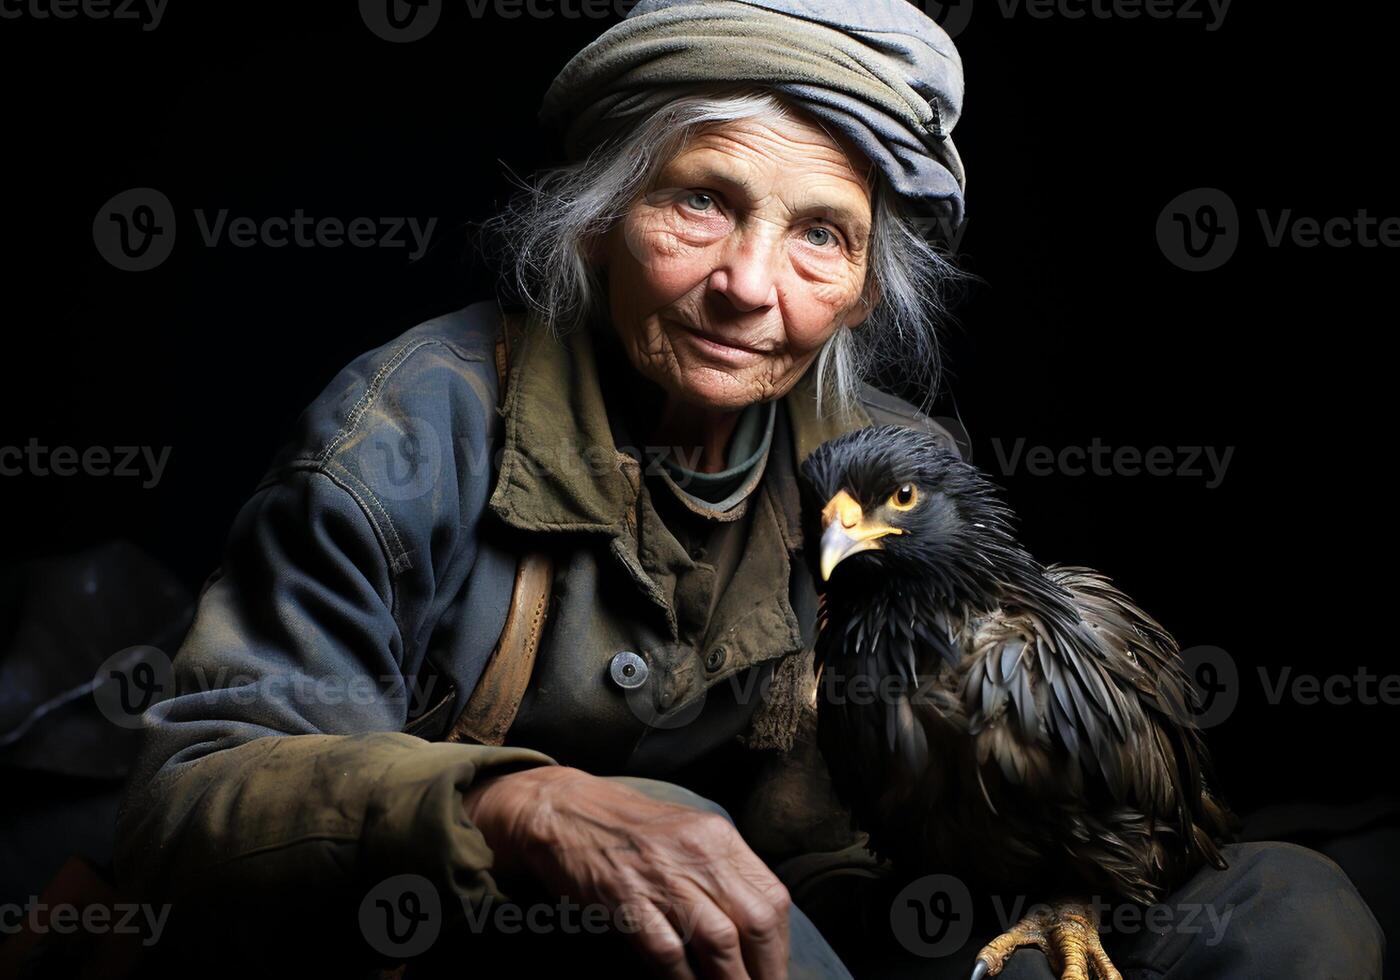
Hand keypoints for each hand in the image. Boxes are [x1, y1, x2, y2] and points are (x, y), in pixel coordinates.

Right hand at [463, 765, 791, 978]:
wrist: (564, 811)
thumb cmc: (629, 829)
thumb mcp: (687, 833)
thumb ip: (722, 870)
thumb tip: (757, 926)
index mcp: (718, 837)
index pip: (772, 898)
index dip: (779, 946)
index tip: (774, 971)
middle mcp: (697, 853)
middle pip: (755, 922)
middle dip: (765, 970)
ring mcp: (661, 876)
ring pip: (719, 941)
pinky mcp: (626, 900)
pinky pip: (668, 951)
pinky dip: (683, 979)